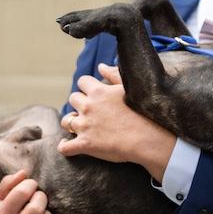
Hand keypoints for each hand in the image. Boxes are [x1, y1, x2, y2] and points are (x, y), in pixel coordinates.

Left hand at [57, 63, 174, 180]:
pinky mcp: (85, 144)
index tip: (94, 94)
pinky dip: (65, 147)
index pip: (82, 81)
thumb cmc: (143, 113)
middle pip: (73, 99)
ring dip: (71, 122)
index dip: (87, 87)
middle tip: (90, 111)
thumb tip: (100, 66)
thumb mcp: (130, 88)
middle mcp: (88, 107)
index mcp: (99, 91)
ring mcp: (85, 126)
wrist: (147, 139)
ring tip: (80, 127)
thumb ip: (114, 74)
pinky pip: (65, 147)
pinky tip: (68, 146)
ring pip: (66, 121)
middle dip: (79, 104)